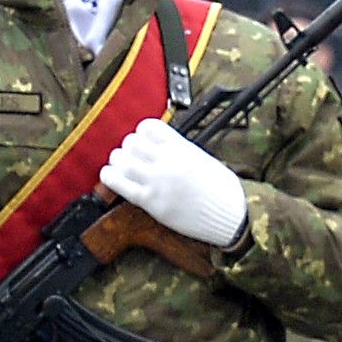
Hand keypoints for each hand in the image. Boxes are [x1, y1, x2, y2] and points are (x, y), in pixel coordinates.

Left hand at [104, 117, 249, 248]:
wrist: (231, 214)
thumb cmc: (222, 190)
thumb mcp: (202, 159)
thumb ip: (179, 151)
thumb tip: (160, 148)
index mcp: (181, 147)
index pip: (148, 127)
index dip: (141, 133)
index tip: (143, 142)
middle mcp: (167, 160)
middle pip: (131, 142)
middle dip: (129, 148)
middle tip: (131, 157)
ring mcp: (157, 180)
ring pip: (121, 160)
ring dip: (118, 161)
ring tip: (122, 167)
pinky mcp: (150, 201)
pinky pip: (119, 183)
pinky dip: (110, 177)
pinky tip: (111, 176)